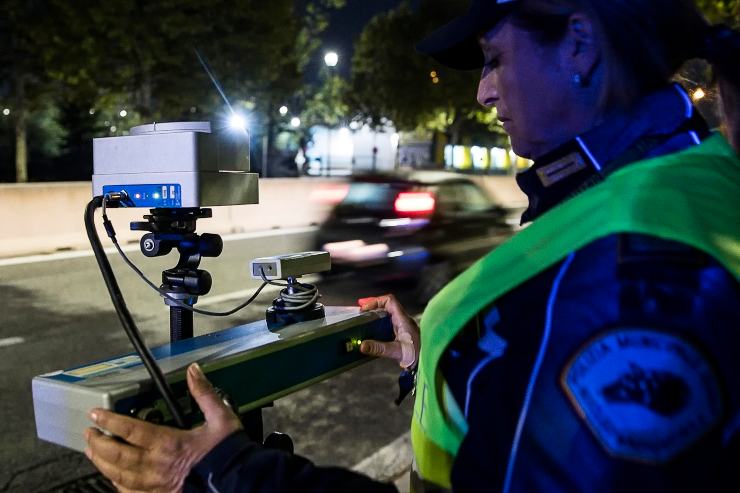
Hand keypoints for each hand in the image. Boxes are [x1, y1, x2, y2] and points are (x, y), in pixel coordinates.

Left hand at [84, 363, 242, 491]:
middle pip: (117, 455)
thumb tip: (194, 371)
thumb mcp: (221, 417)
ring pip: (118, 475)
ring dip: (102, 463)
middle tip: (89, 432)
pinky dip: (117, 484)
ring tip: (92, 452)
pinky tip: (113, 479)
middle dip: (98, 443)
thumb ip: (204, 393)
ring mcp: (155, 484)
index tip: (95, 414)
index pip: (130, 430)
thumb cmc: (228, 452)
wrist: (237, 480)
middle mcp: (156, 465)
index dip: (109, 421)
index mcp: (169, 443)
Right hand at [358, 294, 419, 368]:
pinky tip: (372, 332)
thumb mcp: (396, 351)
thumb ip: (379, 348)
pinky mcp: (402, 335)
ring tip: (363, 319)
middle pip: (387, 306)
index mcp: (403, 320)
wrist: (429, 363)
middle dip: (373, 306)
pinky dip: (379, 325)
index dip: (376, 301)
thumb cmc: (417, 355)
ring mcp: (403, 327)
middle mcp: (403, 321)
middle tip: (360, 310)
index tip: (364, 308)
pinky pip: (389, 325)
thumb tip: (362, 345)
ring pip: (388, 315)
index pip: (389, 301)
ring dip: (375, 315)